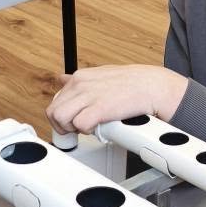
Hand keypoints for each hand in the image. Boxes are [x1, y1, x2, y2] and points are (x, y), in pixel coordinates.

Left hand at [46, 65, 187, 136]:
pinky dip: (87, 131)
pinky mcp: (99, 108)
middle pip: (53, 112)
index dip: (62, 117)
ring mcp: (88, 95)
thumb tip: (62, 79)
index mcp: (79, 77)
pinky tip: (99, 128)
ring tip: (88, 129)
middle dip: (63, 126)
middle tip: (78, 130)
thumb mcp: (100, 75)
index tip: (73, 123)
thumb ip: (80, 81)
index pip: (55, 101)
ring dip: (72, 129)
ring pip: (60, 118)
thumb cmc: (132, 84)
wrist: (153, 86)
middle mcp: (80, 84)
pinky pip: (79, 125)